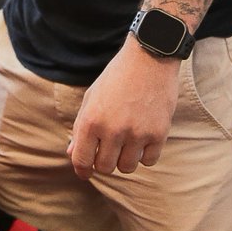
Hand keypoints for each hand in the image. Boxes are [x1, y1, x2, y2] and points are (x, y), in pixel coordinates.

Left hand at [67, 37, 179, 178]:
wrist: (148, 59)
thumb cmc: (116, 78)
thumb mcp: (91, 98)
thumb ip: (81, 128)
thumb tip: (73, 155)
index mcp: (91, 120)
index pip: (82, 160)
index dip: (82, 169)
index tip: (85, 172)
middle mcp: (112, 130)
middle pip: (105, 168)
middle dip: (104, 161)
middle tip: (109, 148)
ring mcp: (137, 133)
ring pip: (127, 167)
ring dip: (125, 158)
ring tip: (126, 140)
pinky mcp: (158, 134)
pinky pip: (149, 161)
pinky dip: (145, 154)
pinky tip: (143, 138)